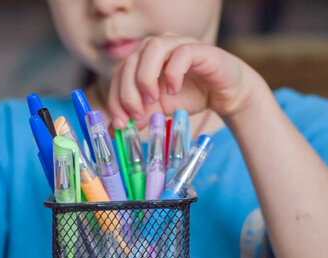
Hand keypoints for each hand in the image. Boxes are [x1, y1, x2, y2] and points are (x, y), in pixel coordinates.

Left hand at [108, 33, 265, 129]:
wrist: (225, 94)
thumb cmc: (189, 96)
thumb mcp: (157, 111)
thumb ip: (137, 117)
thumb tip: (114, 131)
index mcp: (142, 60)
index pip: (119, 74)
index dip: (115, 98)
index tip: (120, 123)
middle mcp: (157, 47)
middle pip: (130, 61)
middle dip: (128, 92)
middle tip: (136, 114)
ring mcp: (177, 44)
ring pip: (152, 48)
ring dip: (146, 77)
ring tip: (153, 100)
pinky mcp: (199, 49)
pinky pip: (181, 53)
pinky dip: (173, 73)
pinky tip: (174, 90)